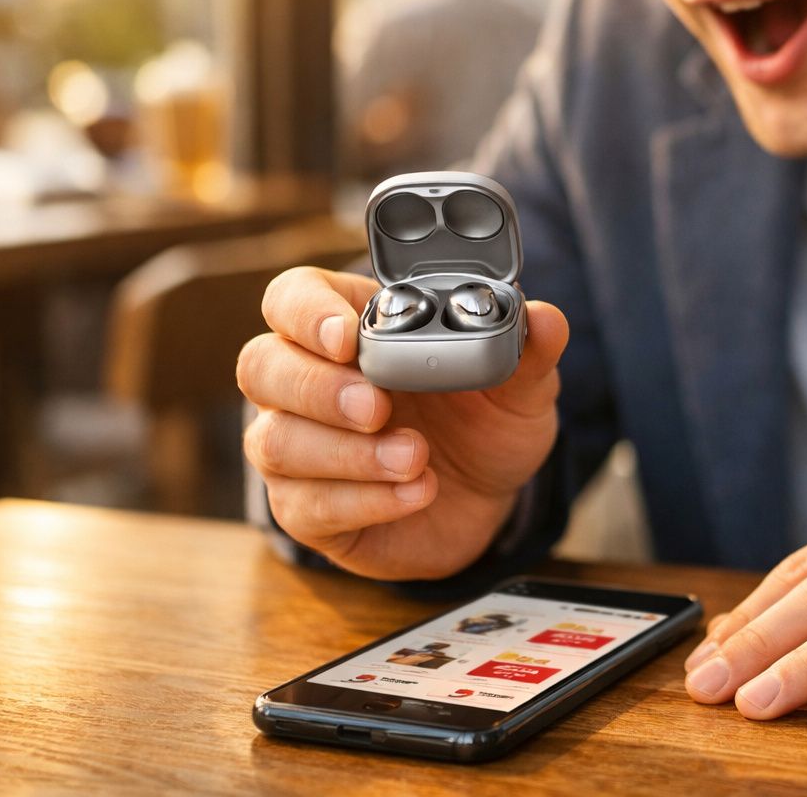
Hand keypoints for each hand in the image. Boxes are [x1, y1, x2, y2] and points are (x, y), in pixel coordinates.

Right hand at [237, 266, 568, 580]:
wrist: (489, 497)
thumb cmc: (483, 420)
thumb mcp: (518, 385)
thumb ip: (528, 351)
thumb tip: (544, 319)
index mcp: (347, 325)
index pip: (292, 298)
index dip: (308, 313)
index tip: (347, 337)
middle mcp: (305, 381)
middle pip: (262, 365)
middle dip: (317, 387)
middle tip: (377, 405)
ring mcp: (297, 446)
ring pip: (276, 440)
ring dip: (348, 453)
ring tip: (415, 456)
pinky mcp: (307, 509)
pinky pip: (305, 505)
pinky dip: (365, 500)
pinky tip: (415, 493)